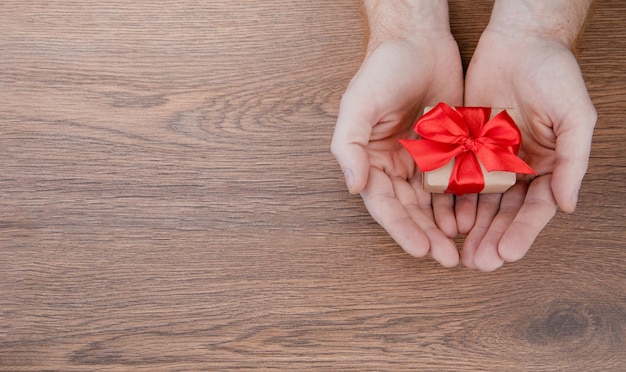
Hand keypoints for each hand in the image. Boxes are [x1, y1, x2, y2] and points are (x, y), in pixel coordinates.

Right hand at [331, 1, 463, 266]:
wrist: (418, 40)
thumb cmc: (383, 70)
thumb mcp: (358, 106)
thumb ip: (349, 147)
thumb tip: (354, 187)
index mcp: (371, 160)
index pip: (385, 204)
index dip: (402, 229)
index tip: (422, 249)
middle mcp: (395, 165)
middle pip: (412, 210)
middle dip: (428, 235)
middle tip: (449, 258)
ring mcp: (423, 159)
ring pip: (435, 201)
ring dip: (447, 224)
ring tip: (464, 245)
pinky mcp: (448, 148)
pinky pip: (456, 180)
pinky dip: (464, 200)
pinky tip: (475, 217)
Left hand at [461, 1, 595, 270]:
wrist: (518, 42)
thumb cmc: (554, 73)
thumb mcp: (575, 116)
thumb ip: (573, 161)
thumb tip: (568, 206)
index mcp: (547, 165)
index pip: (534, 209)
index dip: (521, 234)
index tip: (506, 255)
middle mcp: (518, 167)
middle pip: (504, 213)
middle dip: (491, 238)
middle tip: (478, 263)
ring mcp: (490, 159)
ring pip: (478, 202)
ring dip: (470, 228)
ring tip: (459, 251)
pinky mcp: (465, 146)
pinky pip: (456, 177)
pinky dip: (451, 200)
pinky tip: (445, 219)